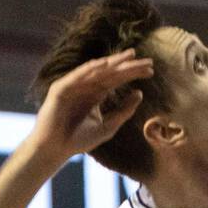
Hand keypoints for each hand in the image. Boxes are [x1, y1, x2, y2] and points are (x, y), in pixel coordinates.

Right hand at [29, 49, 152, 163]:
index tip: (151, 70)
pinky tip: (104, 64)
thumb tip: (140, 93)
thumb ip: (124, 111)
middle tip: (148, 61)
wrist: (55, 150)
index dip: (134, 73)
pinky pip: (76, 76)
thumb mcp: (108, 126)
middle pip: (111, 72)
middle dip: (129, 65)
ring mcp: (74, 86)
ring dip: (113, 62)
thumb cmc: (80, 140)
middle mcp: (87, 86)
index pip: (118, 78)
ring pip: (96, 70)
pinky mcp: (61, 89)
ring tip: (130, 56)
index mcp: (97, 93)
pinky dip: (89, 69)